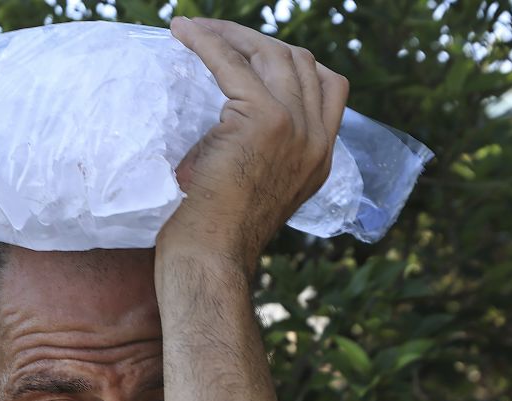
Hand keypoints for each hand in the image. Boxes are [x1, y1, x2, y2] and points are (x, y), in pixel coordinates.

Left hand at [160, 17, 349, 267]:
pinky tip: (183, 31)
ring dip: (230, 35)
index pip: (328, 85)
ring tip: (194, 30)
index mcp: (321, 156)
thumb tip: (232, 124)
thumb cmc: (214, 234)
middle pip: (298, 62)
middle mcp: (318, 139)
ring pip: (271, 55)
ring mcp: (297, 127)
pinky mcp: (266, 121)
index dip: (290, 61)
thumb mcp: (254, 189)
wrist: (210, 259)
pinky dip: (207, 42)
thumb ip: (262, 155)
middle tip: (213, 35)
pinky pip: (233, 65)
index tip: (251, 56)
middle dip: (255, 42)